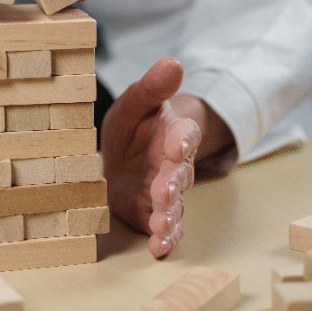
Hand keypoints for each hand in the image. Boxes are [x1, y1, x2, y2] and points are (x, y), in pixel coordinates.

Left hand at [101, 58, 200, 257]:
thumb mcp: (136, 102)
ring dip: (168, 216)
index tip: (178, 145)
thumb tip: (173, 62)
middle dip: (172, 185)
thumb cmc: (134, 125)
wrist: (126, 153)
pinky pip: (165, 227)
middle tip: (164, 193)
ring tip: (160, 226)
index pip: (184, 134)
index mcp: (172, 133)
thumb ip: (153, 87)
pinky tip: (158, 248)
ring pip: (174, 205)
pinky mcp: (152, 212)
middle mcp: (173, 164)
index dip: (183, 139)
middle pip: (179, 175)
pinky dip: (165, 239)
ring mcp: (164, 191)